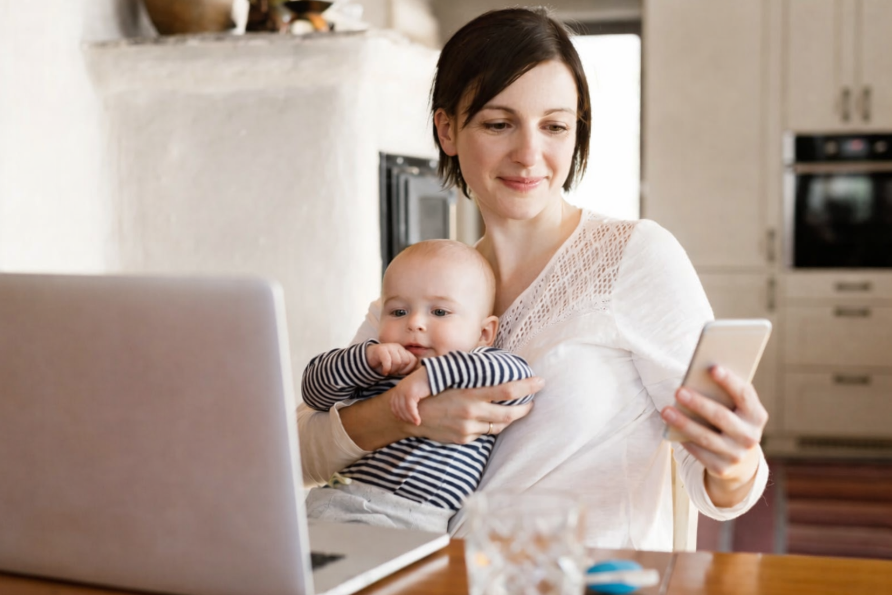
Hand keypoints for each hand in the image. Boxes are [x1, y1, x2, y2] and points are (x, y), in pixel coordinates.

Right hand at [366, 342, 416, 375]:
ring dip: (392, 370)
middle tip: (392, 372)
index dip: (408, 369)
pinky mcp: (381, 349)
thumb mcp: (396, 366)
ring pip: (397, 361)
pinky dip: (386, 368)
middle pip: (406, 361)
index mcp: (403, 351)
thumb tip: (415, 375)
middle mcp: (397, 347)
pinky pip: (387, 361)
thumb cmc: (384, 364)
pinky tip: (384, 372)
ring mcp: (389, 347)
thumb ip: (405, 367)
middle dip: (399, 370)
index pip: (413, 360)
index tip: (400, 373)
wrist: (368, 358)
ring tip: (388, 371)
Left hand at [390, 367, 430, 425]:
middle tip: (412, 423)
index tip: (404, 420)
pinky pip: (410, 408)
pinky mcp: (410, 393)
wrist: (433, 373)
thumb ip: (409, 396)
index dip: (397, 414)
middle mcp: (399, 389)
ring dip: (409, 419)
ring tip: (416, 423)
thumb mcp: (414, 389)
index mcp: (398, 388)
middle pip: (397, 408)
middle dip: (404, 417)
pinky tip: (418, 421)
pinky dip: (414, 416)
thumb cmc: (426, 382)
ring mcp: (404, 391)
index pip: (393, 404)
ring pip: (403, 410)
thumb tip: (408, 409)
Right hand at [404, 377, 542, 444]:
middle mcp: (472, 413)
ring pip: (499, 426)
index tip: (540, 382)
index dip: (526, 387)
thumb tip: (490, 360)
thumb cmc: (429, 390)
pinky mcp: (463, 439)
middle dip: (525, 408)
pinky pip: (484, 434)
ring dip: (509, 418)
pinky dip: (490, 426)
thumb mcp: (448, 376)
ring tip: (516, 410)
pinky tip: (489, 418)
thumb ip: (470, 373)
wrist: (407, 416)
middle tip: (532, 401)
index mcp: (470, 394)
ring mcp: (468, 429)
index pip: (506, 391)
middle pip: (510, 415)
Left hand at [661, 365, 767, 506]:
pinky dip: (685, 440)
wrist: (740, 460)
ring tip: (666, 410)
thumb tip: (696, 377)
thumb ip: (723, 395)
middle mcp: (751, 436)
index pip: (744, 395)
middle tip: (678, 391)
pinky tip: (671, 429)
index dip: (729, 381)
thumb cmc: (731, 421)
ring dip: (684, 423)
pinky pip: (699, 453)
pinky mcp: (722, 468)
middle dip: (699, 403)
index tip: (712, 368)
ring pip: (706, 437)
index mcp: (757, 415)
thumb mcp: (735, 409)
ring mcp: (737, 454)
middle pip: (722, 416)